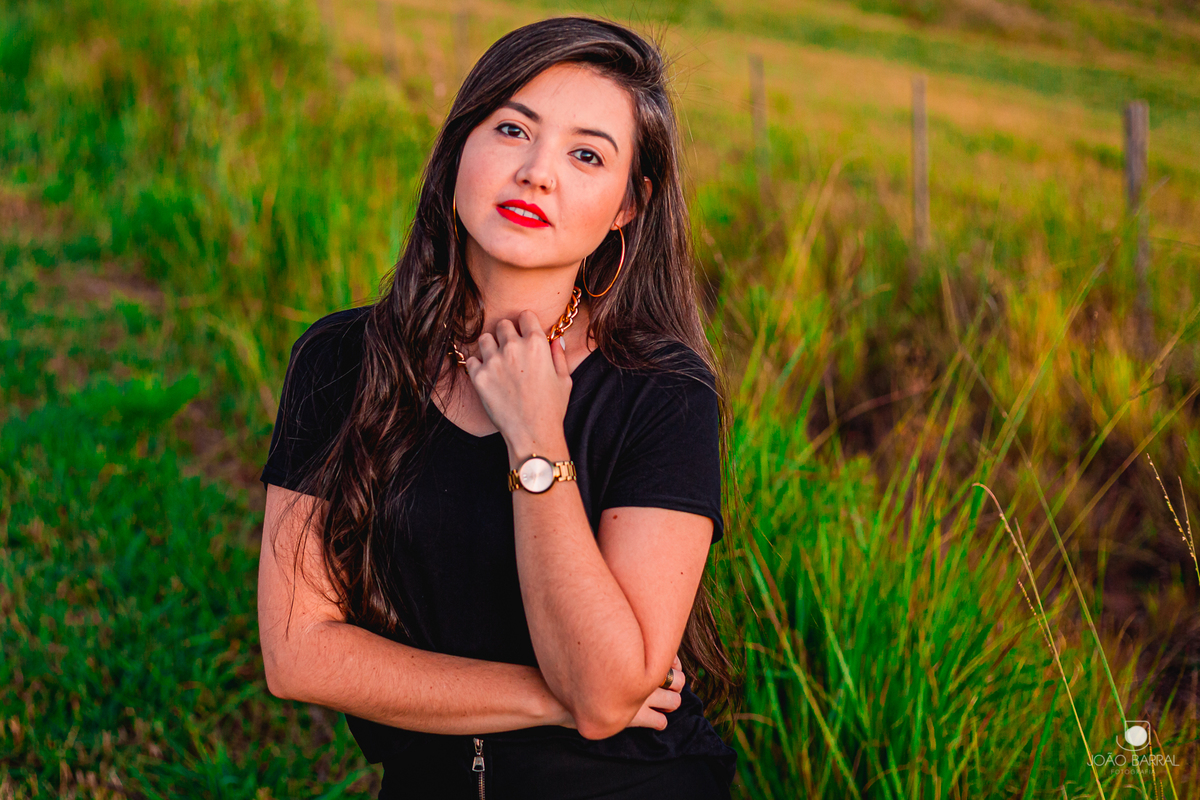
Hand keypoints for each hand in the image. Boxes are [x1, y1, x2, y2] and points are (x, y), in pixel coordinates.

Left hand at [463, 310, 571, 454]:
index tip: (524, 332)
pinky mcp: (479, 376)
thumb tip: (555, 339)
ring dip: (490, 346)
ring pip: (484, 338)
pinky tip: (487, 375)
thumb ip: (558, 355)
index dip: (525, 323)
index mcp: (537, 344)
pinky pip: (471, 359)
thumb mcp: (564, 379)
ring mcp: (494, 361)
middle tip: (510, 349)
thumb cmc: (552, 409)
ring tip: (496, 361)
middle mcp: (513, 347)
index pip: (525, 315)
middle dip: (506, 334)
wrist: (532, 434)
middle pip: (502, 324)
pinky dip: (478, 365)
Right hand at [551, 654, 687, 731]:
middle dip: (675, 683)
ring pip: (675, 702)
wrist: (554, 694)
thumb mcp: (592, 645)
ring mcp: (639, 697)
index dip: (672, 662)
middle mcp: (641, 673)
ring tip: (659, 703)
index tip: (665, 665)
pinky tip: (649, 719)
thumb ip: (612, 642)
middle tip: (664, 686)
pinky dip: (659, 721)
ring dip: (670, 703)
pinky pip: (660, 722)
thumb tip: (624, 632)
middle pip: (678, 679)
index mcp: (634, 652)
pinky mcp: (632, 718)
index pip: (670, 656)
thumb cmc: (570, 666)